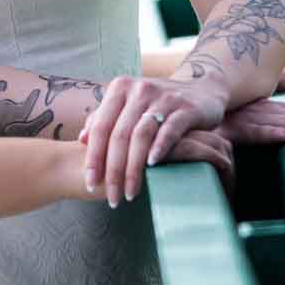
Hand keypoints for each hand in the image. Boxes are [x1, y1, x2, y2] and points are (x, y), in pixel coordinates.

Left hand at [76, 75, 227, 206]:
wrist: (202, 90)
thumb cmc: (158, 104)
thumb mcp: (130, 106)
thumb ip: (106, 118)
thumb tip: (82, 139)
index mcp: (120, 88)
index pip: (100, 126)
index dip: (93, 156)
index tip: (90, 182)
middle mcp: (139, 90)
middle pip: (119, 134)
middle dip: (113, 170)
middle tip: (113, 196)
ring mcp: (163, 98)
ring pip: (141, 135)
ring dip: (134, 168)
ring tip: (131, 192)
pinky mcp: (186, 108)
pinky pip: (169, 130)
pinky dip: (159, 148)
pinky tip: (152, 166)